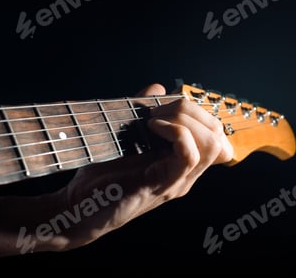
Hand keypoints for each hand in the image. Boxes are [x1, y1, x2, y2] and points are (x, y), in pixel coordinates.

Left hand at [48, 83, 233, 250]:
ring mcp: (176, 182)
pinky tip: (152, 126)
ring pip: (210, 144)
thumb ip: (145, 111)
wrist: (78, 208)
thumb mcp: (127, 137)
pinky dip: (175, 132)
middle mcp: (185, 175)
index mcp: (180, 164)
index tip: (167, 105)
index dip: (199, 112)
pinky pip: (189, 155)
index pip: (215, 135)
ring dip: (184, 119)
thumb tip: (159, 87)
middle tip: (158, 110)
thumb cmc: (100, 175)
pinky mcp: (162, 185)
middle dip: (192, 110)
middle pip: (217, 135)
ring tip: (155, 119)